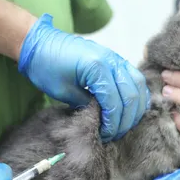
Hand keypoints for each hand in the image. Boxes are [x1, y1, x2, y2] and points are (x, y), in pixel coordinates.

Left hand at [18, 14, 149, 141]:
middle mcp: (111, 60)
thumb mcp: (63, 91)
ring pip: (138, 85)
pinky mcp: (116, 59)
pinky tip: (131, 108)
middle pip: (131, 95)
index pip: (114, 102)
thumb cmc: (46, 67)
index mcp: (96, 67)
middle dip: (125, 120)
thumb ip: (86, 105)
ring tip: (123, 124)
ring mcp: (115, 57)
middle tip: (114, 134)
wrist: (40, 44)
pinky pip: (135, 78)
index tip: (105, 134)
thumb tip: (104, 118)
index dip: (112, 123)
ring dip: (134, 108)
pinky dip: (137, 94)